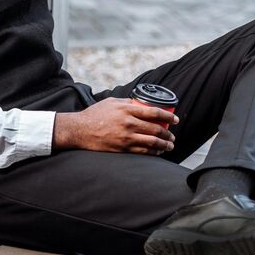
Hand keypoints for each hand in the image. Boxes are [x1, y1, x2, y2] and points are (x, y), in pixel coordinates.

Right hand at [53, 97, 177, 155]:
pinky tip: (158, 151)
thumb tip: (141, 103)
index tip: (175, 119)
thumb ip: (127, 102)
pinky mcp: (122, 148)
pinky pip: (144, 152)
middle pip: (156, 129)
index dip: (168, 116)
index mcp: (126, 109)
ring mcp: (126, 137)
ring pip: (152, 142)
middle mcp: (128, 123)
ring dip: (164, 144)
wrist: (80, 130)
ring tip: (169, 145)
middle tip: (172, 135)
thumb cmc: (94, 114)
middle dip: (168, 134)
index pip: (154, 112)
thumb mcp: (110, 102)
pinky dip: (154, 152)